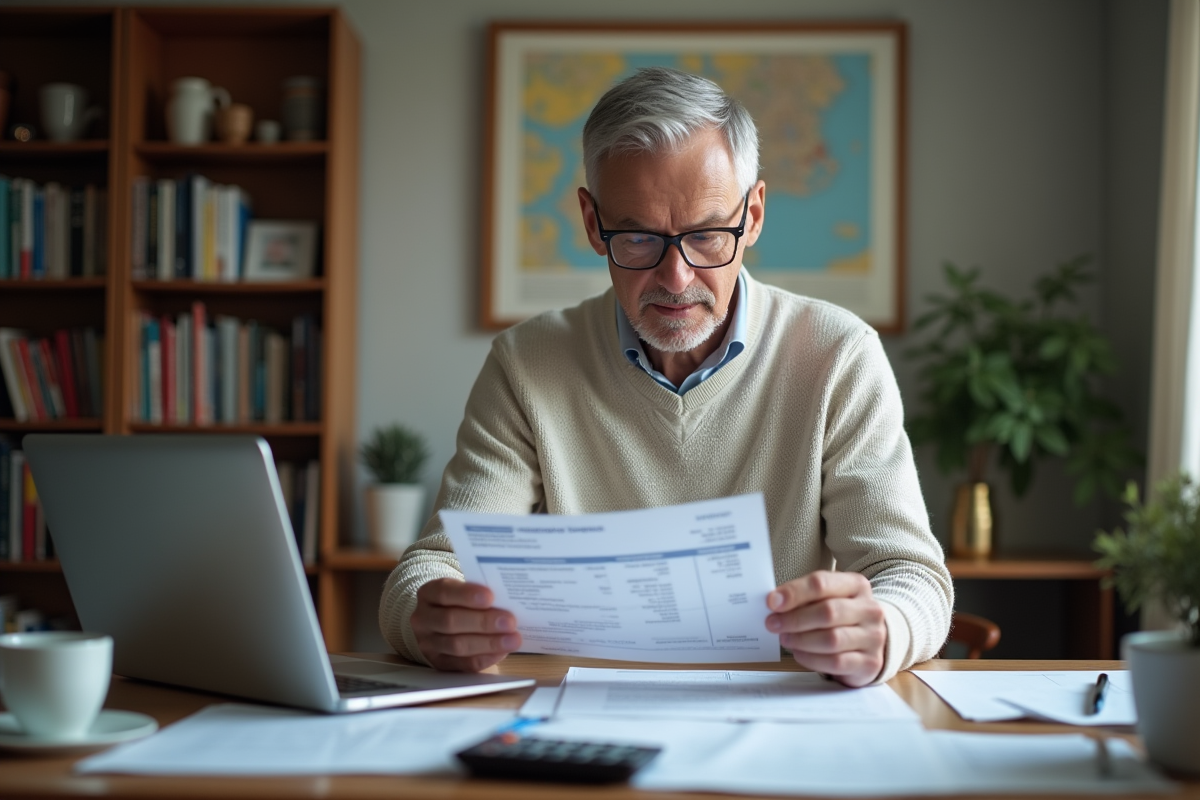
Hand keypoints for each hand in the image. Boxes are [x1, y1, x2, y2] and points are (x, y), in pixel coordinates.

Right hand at [410, 579, 521, 671]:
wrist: (445, 623)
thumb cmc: (461, 602)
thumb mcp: (463, 592)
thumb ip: (478, 595)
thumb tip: (507, 600)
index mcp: (428, 594)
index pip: (444, 592)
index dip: (467, 594)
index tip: (490, 596)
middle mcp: (423, 619)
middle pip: (450, 621)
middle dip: (483, 622)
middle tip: (510, 621)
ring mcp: (428, 644)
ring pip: (457, 645)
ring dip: (488, 643)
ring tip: (512, 639)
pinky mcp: (439, 663)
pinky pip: (463, 664)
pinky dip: (485, 658)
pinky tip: (502, 652)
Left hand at [765, 571, 886, 687]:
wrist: (871, 641)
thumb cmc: (842, 616)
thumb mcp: (828, 598)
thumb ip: (804, 597)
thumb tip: (774, 602)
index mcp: (857, 585)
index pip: (822, 583)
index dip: (794, 593)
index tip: (772, 602)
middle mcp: (869, 609)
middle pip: (828, 612)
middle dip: (795, 619)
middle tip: (773, 624)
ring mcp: (873, 637)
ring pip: (831, 639)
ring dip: (801, 640)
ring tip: (786, 639)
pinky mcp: (870, 663)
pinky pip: (835, 662)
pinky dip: (811, 659)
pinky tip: (799, 653)